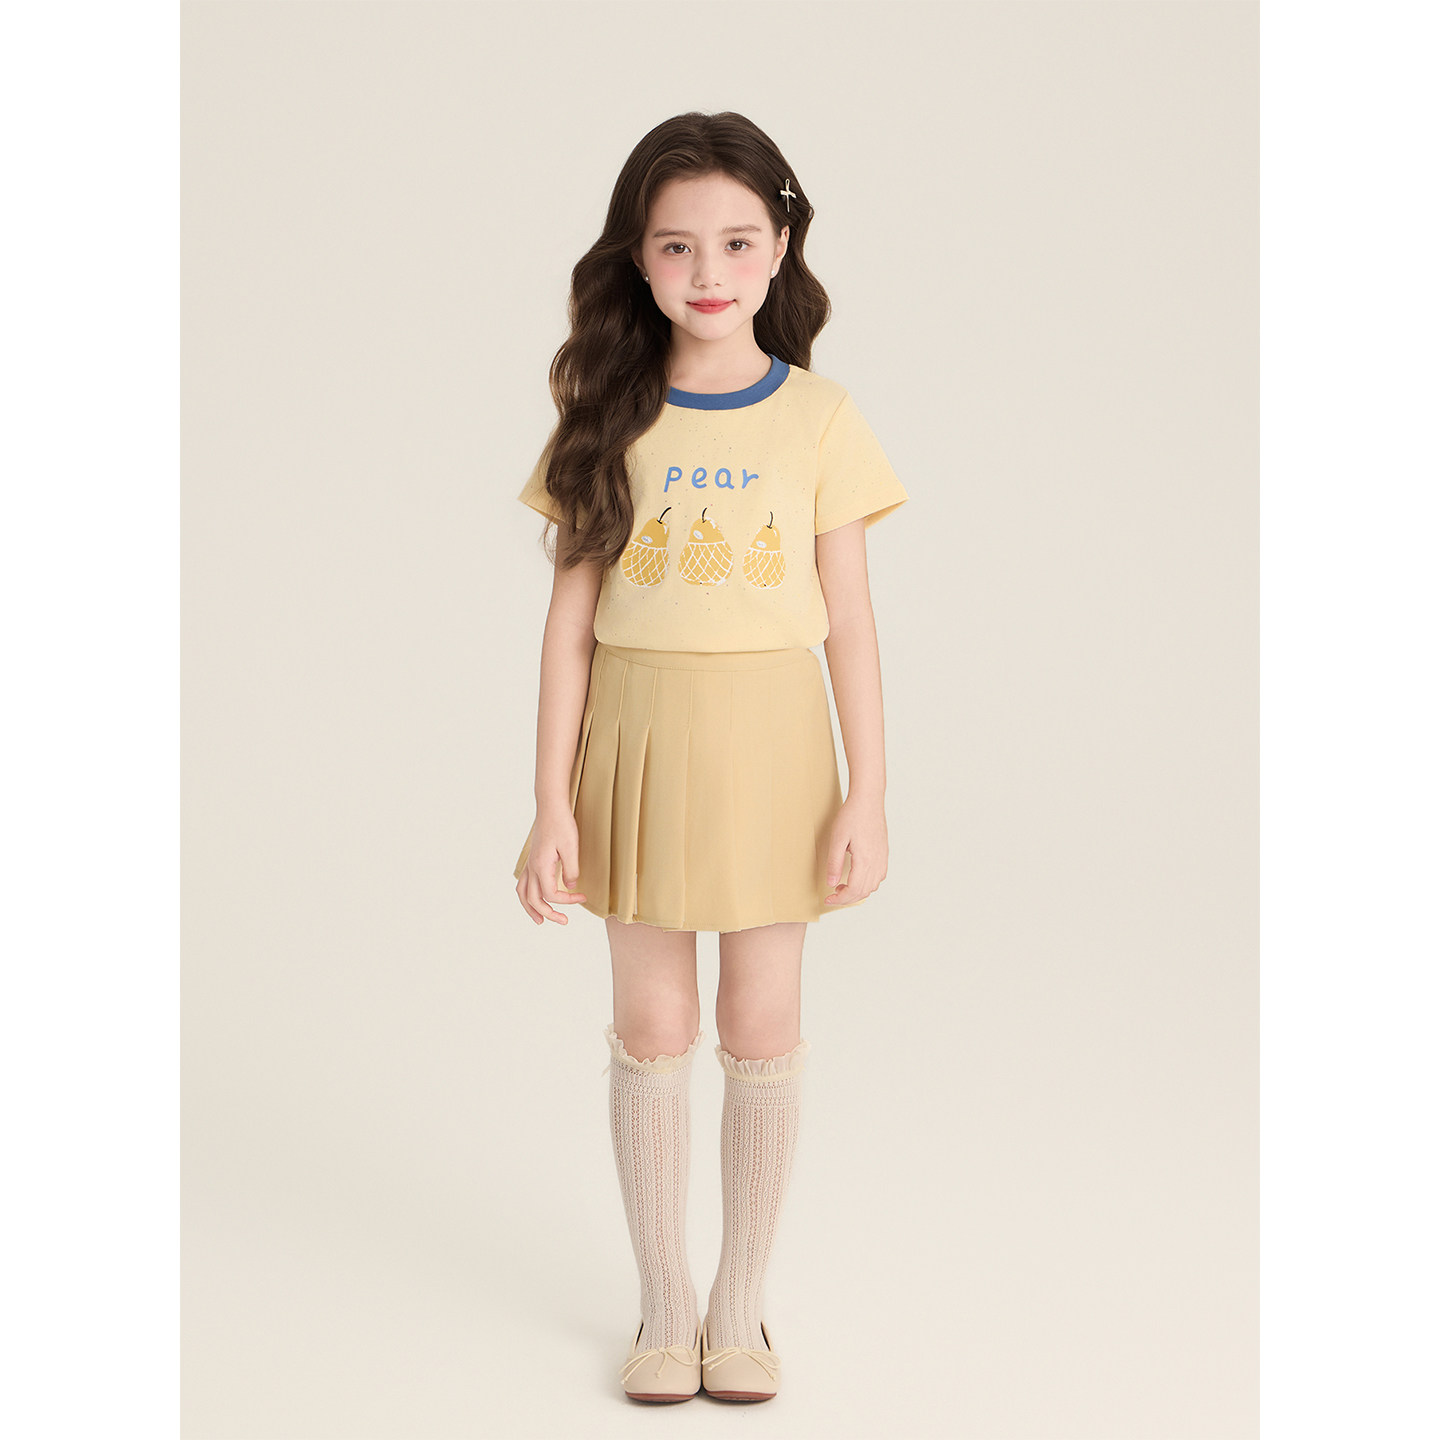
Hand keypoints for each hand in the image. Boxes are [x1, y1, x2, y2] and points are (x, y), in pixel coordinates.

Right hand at [515, 807, 587, 924]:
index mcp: (541, 866)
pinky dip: (527, 895)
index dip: (567, 900)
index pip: (550, 894)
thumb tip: (571, 886)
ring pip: (523, 893)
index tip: (582, 896)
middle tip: (564, 921)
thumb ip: (571, 869)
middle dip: (548, 913)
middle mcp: (532, 867)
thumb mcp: (572, 847)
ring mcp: (530, 864)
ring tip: (540, 920)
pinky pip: (523, 883)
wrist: (551, 807)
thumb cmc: (562, 824)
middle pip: (534, 900)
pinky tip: (535, 897)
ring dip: (530, 909)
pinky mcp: (532, 859)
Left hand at [823, 794, 887, 904]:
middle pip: (864, 892)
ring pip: (872, 887)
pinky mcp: (883, 854)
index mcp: (865, 860)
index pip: (854, 890)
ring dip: (857, 891)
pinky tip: (856, 877)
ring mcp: (882, 858)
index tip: (828, 899)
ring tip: (842, 885)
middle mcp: (877, 862)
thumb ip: (834, 863)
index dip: (840, 899)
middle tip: (832, 895)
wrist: (868, 800)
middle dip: (847, 898)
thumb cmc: (852, 816)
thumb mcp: (837, 839)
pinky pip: (878, 877)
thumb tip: (831, 884)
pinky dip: (867, 884)